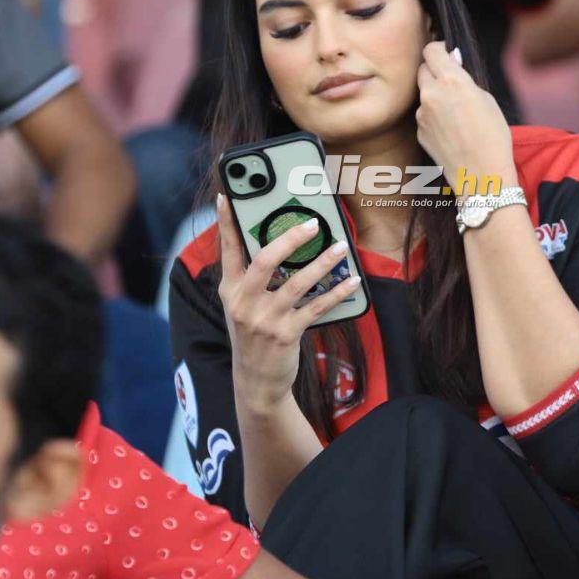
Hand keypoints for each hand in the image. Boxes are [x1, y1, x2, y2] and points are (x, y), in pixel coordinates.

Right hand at [216, 195, 361, 411]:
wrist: (256, 382)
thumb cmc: (253, 335)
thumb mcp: (242, 306)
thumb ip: (251, 278)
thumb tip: (278, 243)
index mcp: (230, 289)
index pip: (227, 249)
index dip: (227, 221)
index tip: (228, 196)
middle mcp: (243, 302)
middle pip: (265, 260)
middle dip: (290, 238)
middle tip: (312, 223)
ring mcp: (264, 320)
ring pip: (296, 283)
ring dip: (322, 263)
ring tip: (340, 247)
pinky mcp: (286, 335)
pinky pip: (316, 308)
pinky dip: (336, 293)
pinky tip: (351, 282)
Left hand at [416, 41, 516, 197]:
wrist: (481, 174)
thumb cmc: (493, 137)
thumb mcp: (487, 99)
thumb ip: (465, 79)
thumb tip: (453, 63)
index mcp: (451, 81)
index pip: (431, 50)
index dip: (439, 49)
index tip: (445, 54)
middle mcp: (431, 94)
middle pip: (422, 69)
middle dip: (434, 71)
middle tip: (449, 80)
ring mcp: (421, 114)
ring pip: (424, 94)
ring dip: (435, 96)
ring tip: (457, 114)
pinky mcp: (419, 131)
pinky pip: (424, 116)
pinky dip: (434, 117)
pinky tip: (452, 131)